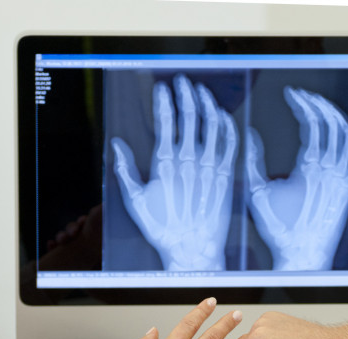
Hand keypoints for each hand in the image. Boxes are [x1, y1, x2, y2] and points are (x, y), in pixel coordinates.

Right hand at [111, 74, 237, 270]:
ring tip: (201, 91)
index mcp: (165, 163)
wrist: (192, 249)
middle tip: (182, 81)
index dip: (165, 100)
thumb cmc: (162, 228)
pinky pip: (230, 142)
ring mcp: (210, 167)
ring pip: (212, 124)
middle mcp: (189, 160)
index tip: (162, 88)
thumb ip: (125, 170)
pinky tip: (221, 115)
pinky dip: (227, 125)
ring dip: (207, 103)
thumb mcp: (135, 200)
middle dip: (186, 94)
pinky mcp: (226, 175)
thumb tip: (117, 144)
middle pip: (190, 116)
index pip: (166, 121)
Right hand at [246, 87, 347, 270]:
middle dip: (317, 103)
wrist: (303, 256)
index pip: (311, 122)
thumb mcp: (257, 192)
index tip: (292, 95)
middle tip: (304, 96)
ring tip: (322, 103)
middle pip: (332, 123)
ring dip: (335, 113)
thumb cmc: (280, 229)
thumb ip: (252, 159)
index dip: (302, 103)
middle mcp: (331, 170)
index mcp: (308, 168)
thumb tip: (248, 134)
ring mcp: (344, 178)